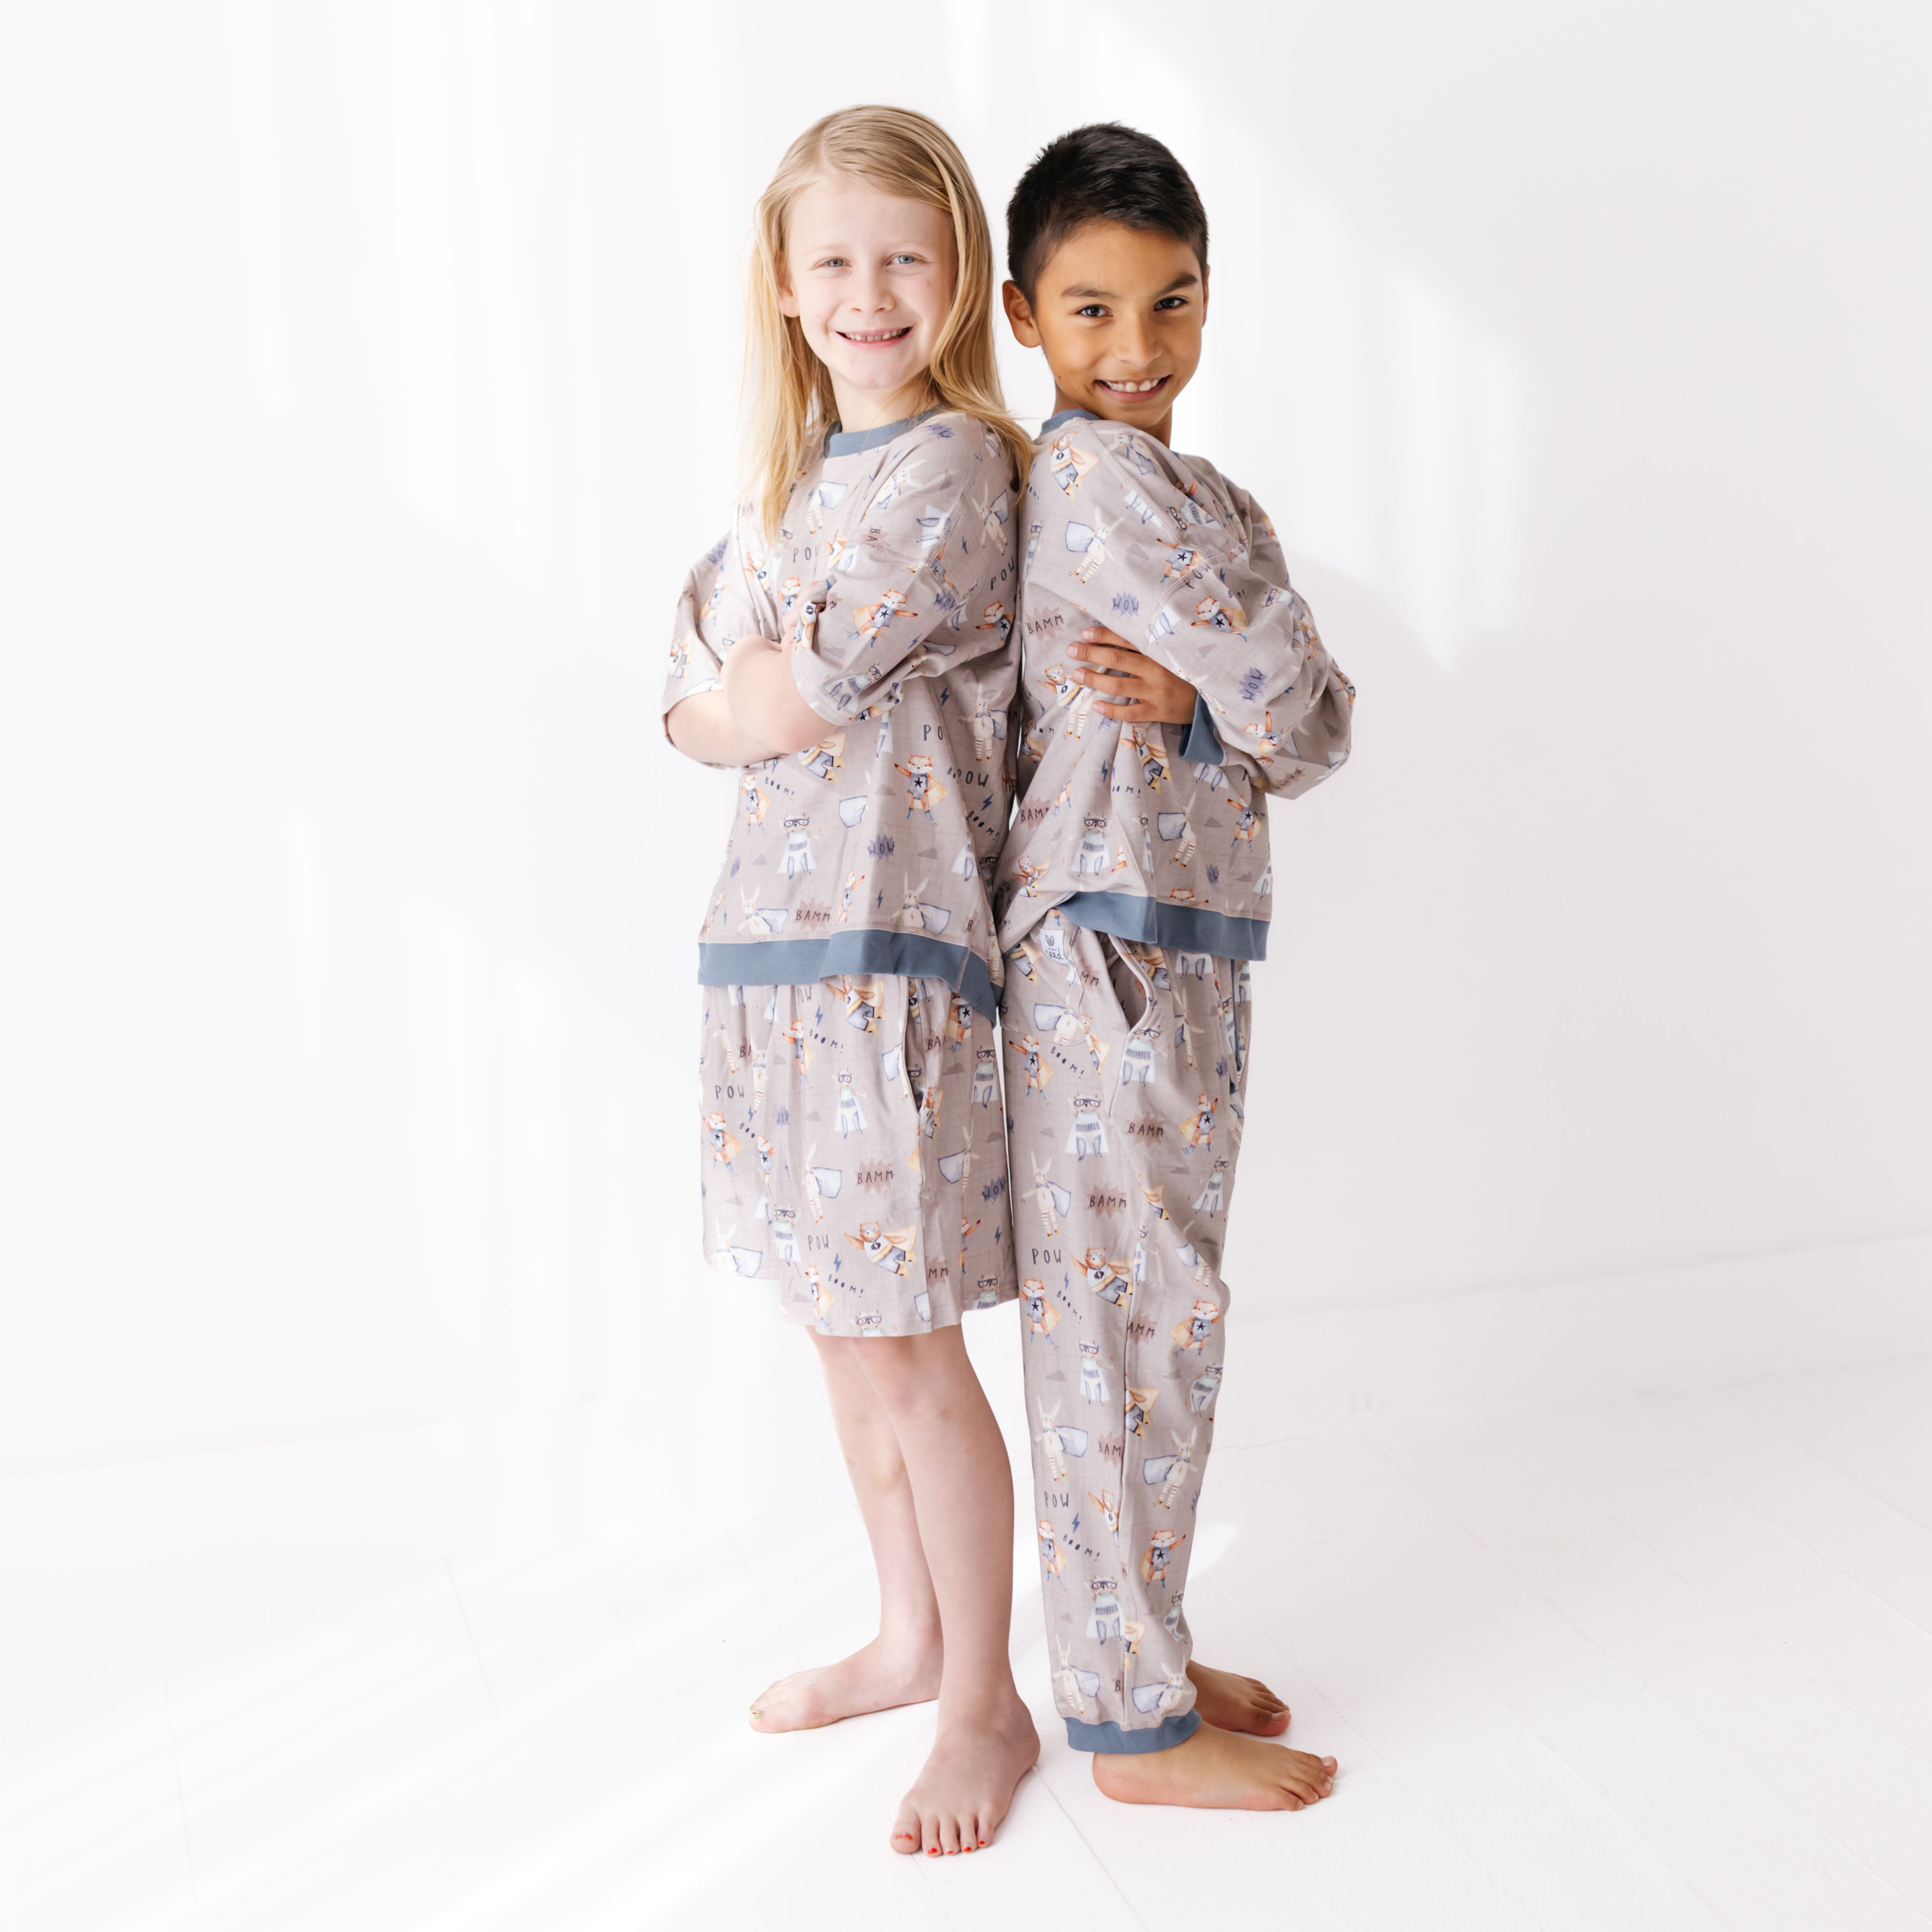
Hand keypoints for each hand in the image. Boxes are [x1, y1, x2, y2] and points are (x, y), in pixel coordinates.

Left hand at [1067, 625, 1198, 724]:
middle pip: (1118, 659)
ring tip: (1077, 675)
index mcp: (1160, 650)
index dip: (1104, 635)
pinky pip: (1130, 713)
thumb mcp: (1173, 652)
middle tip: (1071, 650)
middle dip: (1092, 653)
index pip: (1127, 639)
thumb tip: (1117, 638)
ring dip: (1095, 679)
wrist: (1213, 697)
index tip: (1085, 632)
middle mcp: (1157, 669)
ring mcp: (1157, 692)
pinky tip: (1095, 705)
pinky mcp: (1159, 711)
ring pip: (1120, 685)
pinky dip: (1111, 710)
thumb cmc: (1188, 671)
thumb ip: (1150, 646)